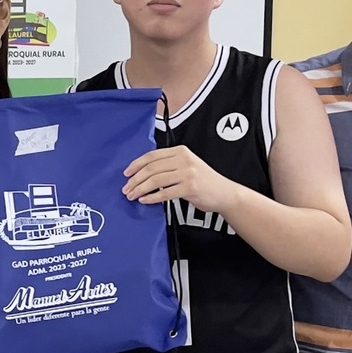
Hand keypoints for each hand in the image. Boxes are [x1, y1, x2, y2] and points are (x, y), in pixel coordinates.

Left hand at [123, 146, 240, 211]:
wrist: (225, 193)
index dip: (136, 164)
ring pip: (155, 180)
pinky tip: (145, 200)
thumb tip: (142, 173)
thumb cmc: (204, 181)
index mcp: (181, 151)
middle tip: (126, 188)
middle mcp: (184, 160)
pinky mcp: (190, 187)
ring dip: (140, 189)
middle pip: (151, 168)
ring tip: (132, 196)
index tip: (126, 173)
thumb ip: (169, 165)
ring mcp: (187, 173)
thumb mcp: (187, 166)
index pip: (152, 155)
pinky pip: (164, 193)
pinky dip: (152, 198)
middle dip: (135, 179)